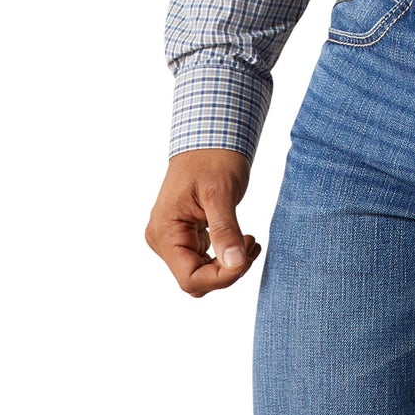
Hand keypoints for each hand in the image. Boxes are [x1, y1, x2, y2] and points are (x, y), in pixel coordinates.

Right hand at [145, 147, 262, 295]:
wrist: (211, 135)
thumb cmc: (212, 157)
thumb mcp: (221, 192)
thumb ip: (226, 230)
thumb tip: (235, 264)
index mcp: (165, 232)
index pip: (190, 278)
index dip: (221, 277)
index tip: (246, 257)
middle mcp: (163, 239)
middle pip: (195, 279)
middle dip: (227, 271)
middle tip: (251, 246)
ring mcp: (173, 237)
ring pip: (200, 272)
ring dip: (228, 264)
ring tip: (250, 241)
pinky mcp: (186, 233)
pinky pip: (204, 258)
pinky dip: (225, 255)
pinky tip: (243, 240)